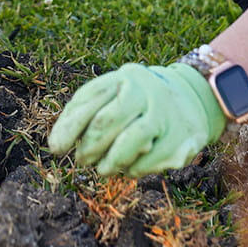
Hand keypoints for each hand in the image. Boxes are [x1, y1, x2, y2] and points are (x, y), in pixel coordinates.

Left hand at [47, 62, 224, 176]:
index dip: (68, 125)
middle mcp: (146, 90)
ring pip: (131, 140)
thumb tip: (56, 144)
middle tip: (82, 160)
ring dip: (110, 161)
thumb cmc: (137, 101)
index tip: (55, 148)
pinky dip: (134, 168)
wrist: (191, 99)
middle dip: (89, 146)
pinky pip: (151, 159)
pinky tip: (128, 168)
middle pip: (107, 121)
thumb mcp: (113, 95)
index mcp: (125, 77)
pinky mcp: (183, 137)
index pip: (90, 99)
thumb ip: (86, 112)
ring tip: (102, 169)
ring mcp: (166, 113)